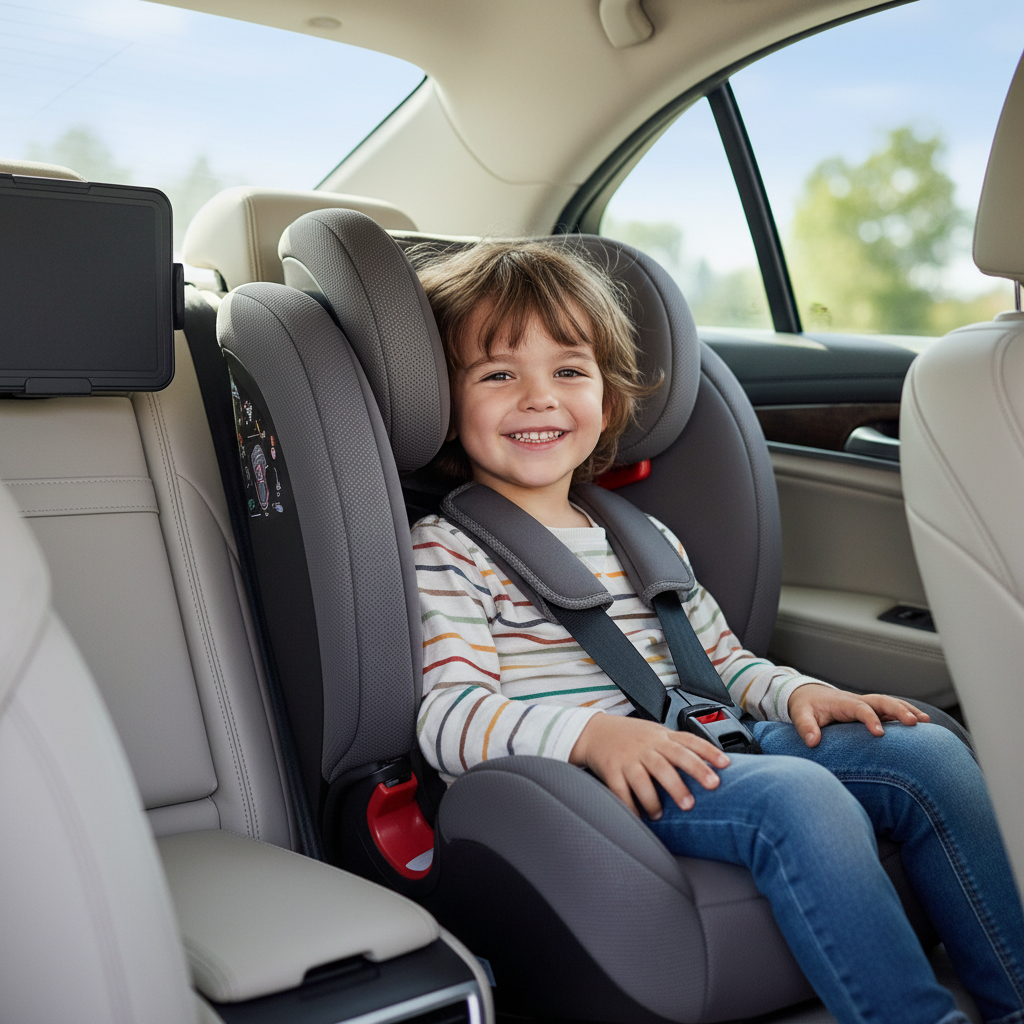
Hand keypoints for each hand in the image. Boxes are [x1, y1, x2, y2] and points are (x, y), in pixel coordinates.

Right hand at [569, 713, 729, 818]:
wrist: (594, 731)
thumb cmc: (630, 736)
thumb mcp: (655, 733)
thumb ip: (678, 745)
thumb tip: (712, 762)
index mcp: (661, 737)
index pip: (689, 741)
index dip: (708, 752)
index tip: (725, 765)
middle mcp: (647, 746)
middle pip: (671, 759)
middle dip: (689, 775)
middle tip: (704, 793)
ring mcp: (628, 758)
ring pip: (644, 777)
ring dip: (654, 798)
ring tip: (662, 814)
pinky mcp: (611, 770)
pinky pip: (620, 791)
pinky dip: (629, 806)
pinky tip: (638, 817)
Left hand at [788, 683, 929, 746]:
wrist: (808, 695)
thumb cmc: (806, 706)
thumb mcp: (800, 715)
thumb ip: (806, 727)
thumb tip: (812, 742)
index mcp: (842, 703)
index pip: (859, 708)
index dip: (870, 719)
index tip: (879, 733)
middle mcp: (857, 701)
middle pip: (881, 701)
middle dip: (898, 710)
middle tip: (913, 723)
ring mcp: (866, 704)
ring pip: (890, 704)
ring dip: (907, 710)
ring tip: (926, 721)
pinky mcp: (871, 710)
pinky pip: (890, 710)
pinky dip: (905, 714)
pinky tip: (921, 724)